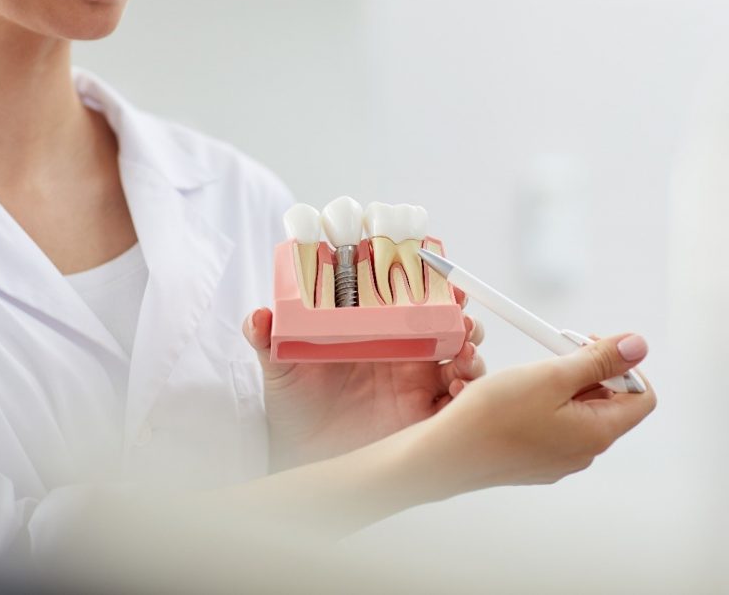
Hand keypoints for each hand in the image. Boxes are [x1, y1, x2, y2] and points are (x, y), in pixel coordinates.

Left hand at [243, 293, 485, 470]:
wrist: (299, 454)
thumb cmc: (294, 405)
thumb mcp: (280, 367)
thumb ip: (267, 339)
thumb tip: (258, 316)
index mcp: (380, 332)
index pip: (415, 300)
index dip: (433, 284)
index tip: (441, 273)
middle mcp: (406, 355)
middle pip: (449, 325)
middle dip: (463, 315)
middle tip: (460, 313)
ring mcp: (419, 384)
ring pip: (462, 357)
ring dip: (471, 349)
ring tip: (464, 350)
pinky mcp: (425, 416)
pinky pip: (459, 401)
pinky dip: (469, 390)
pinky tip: (457, 386)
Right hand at [414, 334, 655, 494]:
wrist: (446, 454)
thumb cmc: (493, 416)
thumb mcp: (552, 375)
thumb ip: (598, 359)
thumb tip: (638, 346)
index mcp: (597, 433)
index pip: (641, 396)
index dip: (625, 365)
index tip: (593, 346)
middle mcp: (584, 452)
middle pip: (610, 402)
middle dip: (591, 369)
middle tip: (558, 350)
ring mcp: (559, 459)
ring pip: (580, 411)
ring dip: (566, 383)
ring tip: (533, 372)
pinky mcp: (536, 460)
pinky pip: (556, 424)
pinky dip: (546, 402)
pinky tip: (518, 394)